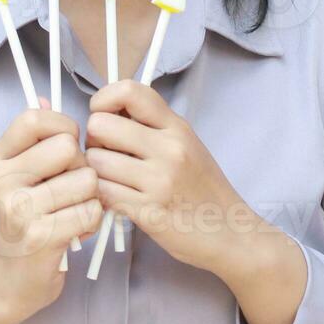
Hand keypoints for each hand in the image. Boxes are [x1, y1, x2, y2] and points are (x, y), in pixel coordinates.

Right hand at [0, 99, 102, 319]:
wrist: (4, 282)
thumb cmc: (21, 224)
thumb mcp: (15, 178)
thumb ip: (31, 140)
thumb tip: (45, 96)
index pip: (36, 118)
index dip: (63, 128)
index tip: (66, 150)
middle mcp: (2, 180)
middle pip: (69, 147)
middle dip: (81, 167)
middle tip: (69, 190)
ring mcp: (19, 209)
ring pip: (86, 180)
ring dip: (90, 199)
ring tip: (71, 213)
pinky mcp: (40, 236)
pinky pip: (90, 211)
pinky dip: (91, 222)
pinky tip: (75, 231)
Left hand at [84, 80, 262, 274]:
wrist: (230, 232)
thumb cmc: (203, 189)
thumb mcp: (187, 145)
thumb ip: (152, 126)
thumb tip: (108, 111)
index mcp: (176, 128)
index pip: (129, 91)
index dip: (104, 99)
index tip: (103, 114)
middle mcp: (169, 149)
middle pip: (101, 125)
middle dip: (94, 140)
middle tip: (105, 153)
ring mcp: (159, 181)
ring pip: (95, 161)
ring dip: (95, 172)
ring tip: (112, 179)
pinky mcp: (149, 212)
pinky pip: (103, 193)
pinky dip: (102, 195)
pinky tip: (116, 198)